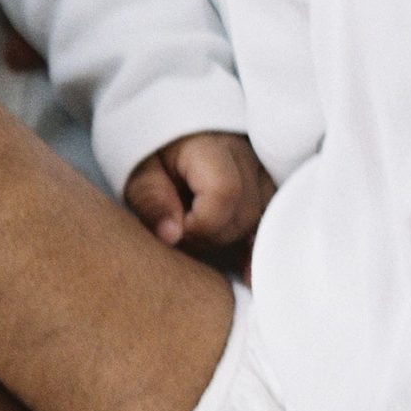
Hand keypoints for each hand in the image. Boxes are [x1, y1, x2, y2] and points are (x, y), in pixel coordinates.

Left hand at [122, 133, 273, 259]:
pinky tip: (248, 273)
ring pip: (262, 221)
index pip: (224, 192)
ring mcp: (264, 174)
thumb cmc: (153, 157)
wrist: (173, 137)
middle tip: (182, 236)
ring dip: (231, 241)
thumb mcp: (139, 174)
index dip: (200, 223)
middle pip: (245, 213)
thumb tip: (172, 236)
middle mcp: (248, 158)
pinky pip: (271, 222)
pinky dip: (255, 246)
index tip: (176, 230)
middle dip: (212, 236)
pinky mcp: (269, 190)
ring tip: (200, 237)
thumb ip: (153, 201)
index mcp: (212, 148)